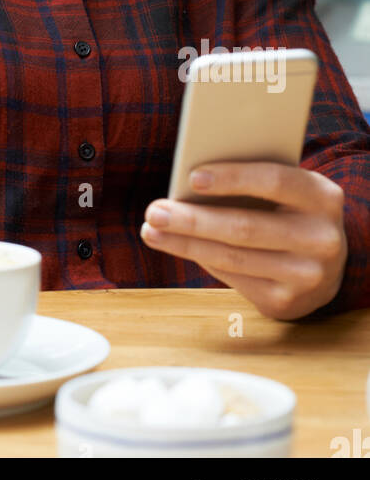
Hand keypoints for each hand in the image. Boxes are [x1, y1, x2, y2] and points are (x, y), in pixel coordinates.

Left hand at [141, 162, 346, 319]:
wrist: (327, 266)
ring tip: (152, 230)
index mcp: (323, 197)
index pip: (274, 181)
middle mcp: (321, 239)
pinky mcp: (286, 302)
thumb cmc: (292, 212)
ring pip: (232, 257)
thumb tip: (191, 182)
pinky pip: (233, 278)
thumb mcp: (289, 191)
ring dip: (185, 243)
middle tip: (155, 211)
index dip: (232, 178)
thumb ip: (255, 182)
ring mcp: (307, 276)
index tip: (192, 176)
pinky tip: (178, 246)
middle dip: (193, 220)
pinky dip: (202, 259)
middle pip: (244, 227)